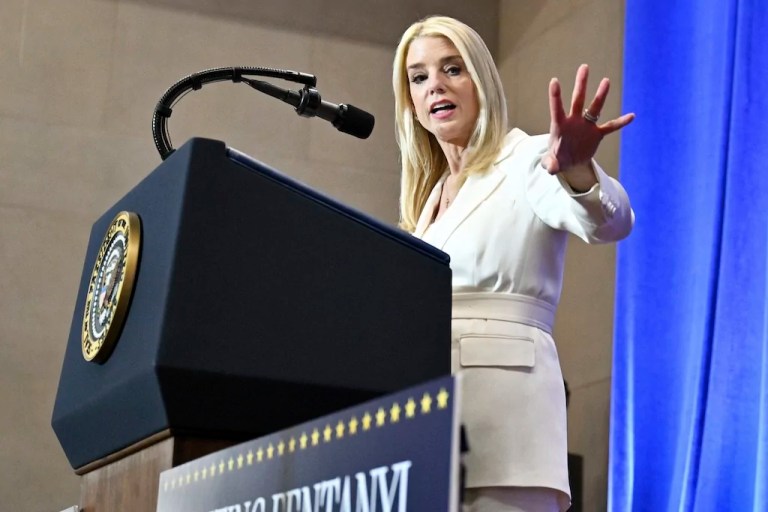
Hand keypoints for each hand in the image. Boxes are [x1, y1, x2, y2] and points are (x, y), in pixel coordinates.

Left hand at [542, 64, 634, 178]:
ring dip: (601, 95)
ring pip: (595, 107)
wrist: (569, 162)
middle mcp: (574, 121)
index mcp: (560, 126)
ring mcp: (587, 126)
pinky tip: (632, 116)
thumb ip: (550, 164)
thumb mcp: (552, 164)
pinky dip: (621, 122)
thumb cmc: (557, 159)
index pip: (557, 108)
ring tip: (606, 81)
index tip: (554, 80)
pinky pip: (611, 127)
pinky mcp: (597, 134)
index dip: (555, 96)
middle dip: (581, 84)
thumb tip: (551, 168)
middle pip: (578, 100)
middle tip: (584, 67)